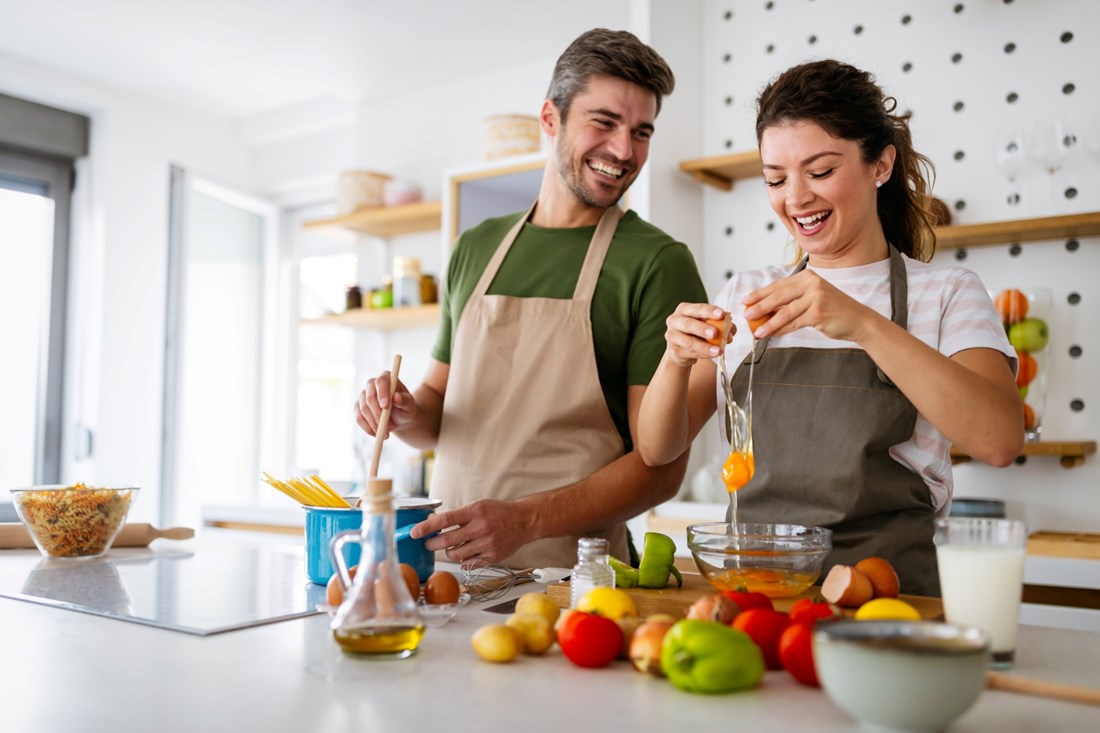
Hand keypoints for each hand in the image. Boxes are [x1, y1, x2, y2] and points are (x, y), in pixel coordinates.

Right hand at [354, 370, 415, 437]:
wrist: (399, 418)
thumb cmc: (405, 408)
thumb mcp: (409, 405)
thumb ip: (405, 401)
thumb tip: (396, 397)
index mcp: (386, 378)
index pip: (381, 381)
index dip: (382, 393)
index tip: (386, 407)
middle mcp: (372, 384)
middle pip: (370, 396)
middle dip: (378, 413)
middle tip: (388, 426)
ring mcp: (363, 395)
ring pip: (363, 409)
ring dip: (374, 423)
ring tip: (387, 432)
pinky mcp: (357, 407)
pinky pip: (358, 418)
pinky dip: (367, 428)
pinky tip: (377, 434)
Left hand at [410, 498, 532, 563]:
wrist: (524, 521)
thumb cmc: (498, 512)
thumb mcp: (477, 506)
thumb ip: (456, 514)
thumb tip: (431, 520)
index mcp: (475, 511)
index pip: (444, 520)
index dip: (426, 527)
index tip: (414, 532)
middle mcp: (480, 528)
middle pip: (447, 541)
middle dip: (431, 544)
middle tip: (428, 543)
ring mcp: (487, 544)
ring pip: (455, 555)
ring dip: (448, 552)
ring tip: (452, 546)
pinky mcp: (492, 557)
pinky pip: (468, 563)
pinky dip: (463, 559)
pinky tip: (467, 552)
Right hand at [663, 303, 734, 367]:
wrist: (682, 348)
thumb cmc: (696, 331)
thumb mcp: (707, 323)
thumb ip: (720, 323)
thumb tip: (732, 328)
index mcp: (684, 309)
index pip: (696, 308)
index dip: (709, 311)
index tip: (721, 314)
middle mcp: (675, 321)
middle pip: (688, 324)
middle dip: (702, 328)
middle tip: (715, 333)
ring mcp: (672, 336)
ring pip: (688, 342)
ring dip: (704, 347)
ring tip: (718, 350)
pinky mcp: (674, 351)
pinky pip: (690, 353)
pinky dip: (703, 355)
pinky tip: (712, 355)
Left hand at [743, 270, 873, 341]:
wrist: (858, 320)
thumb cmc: (834, 311)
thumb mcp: (812, 300)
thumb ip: (791, 303)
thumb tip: (766, 312)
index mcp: (808, 277)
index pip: (778, 285)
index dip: (760, 293)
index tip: (746, 301)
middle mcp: (812, 283)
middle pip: (779, 296)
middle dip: (760, 306)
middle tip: (746, 314)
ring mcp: (816, 297)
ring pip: (784, 311)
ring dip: (768, 323)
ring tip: (756, 331)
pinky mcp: (818, 311)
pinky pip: (794, 322)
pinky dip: (781, 329)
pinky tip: (771, 334)